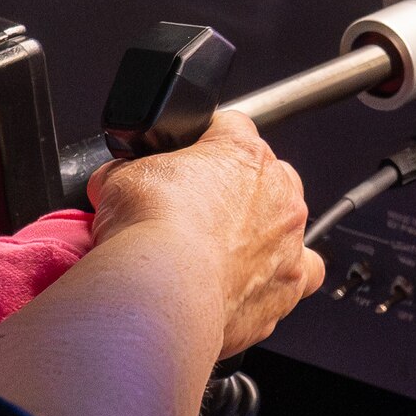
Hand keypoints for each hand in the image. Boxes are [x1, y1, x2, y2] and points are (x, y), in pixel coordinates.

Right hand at [82, 109, 319, 353]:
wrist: (162, 288)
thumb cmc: (149, 230)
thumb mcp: (119, 178)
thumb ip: (129, 171)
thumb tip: (118, 178)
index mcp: (242, 152)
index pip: (231, 127)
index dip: (204, 141)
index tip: (188, 158)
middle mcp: (277, 193)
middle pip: (268, 175)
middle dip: (237, 189)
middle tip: (199, 211)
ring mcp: (288, 241)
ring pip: (288, 225)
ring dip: (264, 233)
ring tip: (226, 250)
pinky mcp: (288, 288)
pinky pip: (298, 278)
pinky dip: (276, 280)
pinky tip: (249, 285)